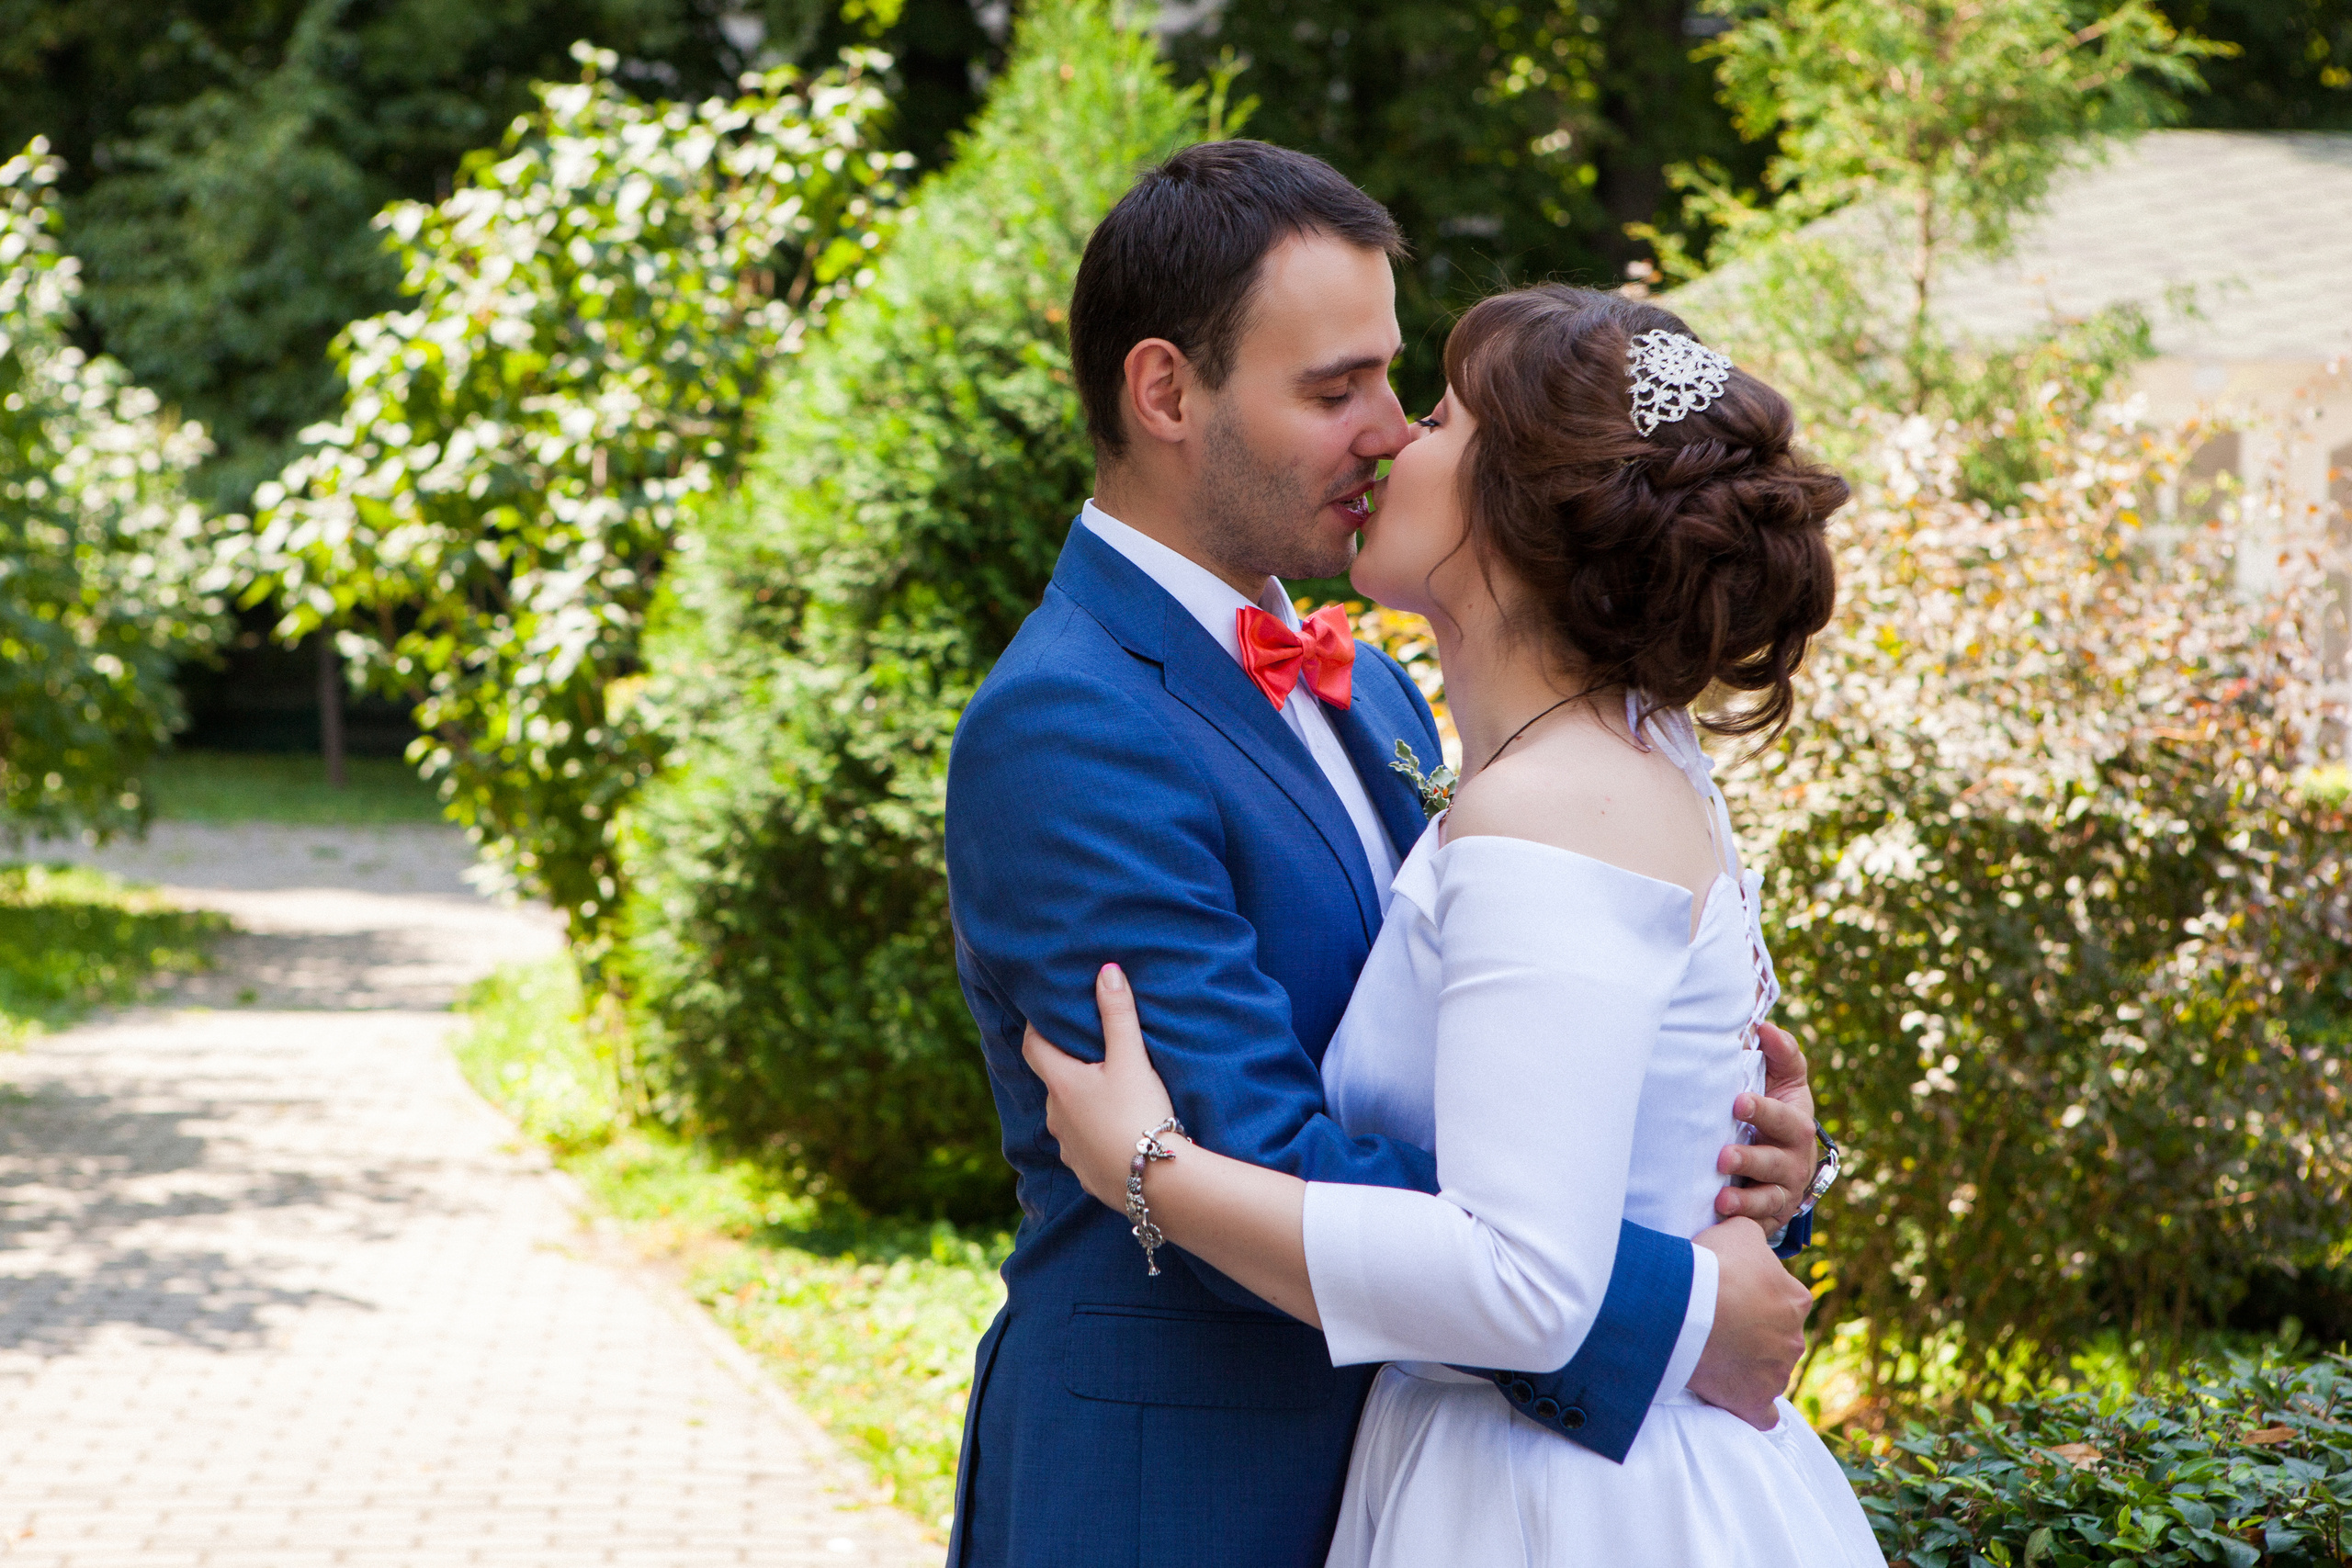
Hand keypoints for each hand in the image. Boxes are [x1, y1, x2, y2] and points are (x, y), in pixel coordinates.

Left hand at [1021, 964, 1176, 1211]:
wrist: (1157, 1183)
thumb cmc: (1140, 1114)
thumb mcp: (1131, 1059)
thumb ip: (1118, 1014)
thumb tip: (1106, 971)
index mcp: (1061, 1085)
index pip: (1033, 1047)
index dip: (1037, 1028)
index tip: (1047, 1015)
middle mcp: (1055, 1117)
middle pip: (1054, 1082)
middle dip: (1068, 1068)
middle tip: (1092, 1054)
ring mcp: (1067, 1148)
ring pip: (1067, 1116)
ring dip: (1081, 1104)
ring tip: (1109, 1096)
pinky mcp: (1084, 1173)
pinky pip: (1082, 1146)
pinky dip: (1093, 1134)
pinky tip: (1116, 1132)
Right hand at [1687, 1217, 1813, 1429]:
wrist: (1689, 1306)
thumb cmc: (1715, 1264)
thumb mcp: (1739, 1230)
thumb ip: (1753, 1237)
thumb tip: (1752, 1242)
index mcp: (1796, 1299)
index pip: (1784, 1298)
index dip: (1755, 1294)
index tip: (1729, 1292)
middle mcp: (1794, 1339)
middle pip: (1777, 1337)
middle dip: (1753, 1332)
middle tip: (1716, 1322)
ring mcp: (1777, 1373)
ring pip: (1769, 1371)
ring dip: (1748, 1365)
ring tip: (1712, 1353)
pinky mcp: (1755, 1402)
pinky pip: (1763, 1415)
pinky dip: (1753, 1409)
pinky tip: (1738, 1400)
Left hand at [1713, 1022, 1818, 1228]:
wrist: (1784, 1163)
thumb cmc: (1776, 1111)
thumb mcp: (1784, 1082)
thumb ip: (1780, 1054)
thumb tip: (1764, 1025)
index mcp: (1795, 1123)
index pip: (1784, 1117)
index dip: (1763, 1110)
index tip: (1737, 1102)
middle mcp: (1793, 1160)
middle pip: (1776, 1161)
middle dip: (1751, 1158)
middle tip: (1723, 1156)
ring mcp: (1783, 1190)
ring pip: (1768, 1197)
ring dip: (1744, 1198)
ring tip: (1721, 1197)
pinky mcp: (1769, 1214)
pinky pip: (1759, 1222)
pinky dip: (1742, 1221)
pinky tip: (1721, 1218)